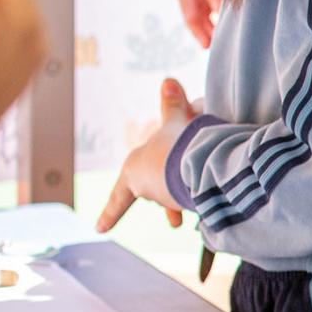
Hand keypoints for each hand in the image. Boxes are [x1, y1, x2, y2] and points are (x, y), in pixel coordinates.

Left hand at [97, 78, 196, 232]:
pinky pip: (193, 205)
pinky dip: (201, 202)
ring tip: (200, 184)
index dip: (110, 213)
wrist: (197, 160)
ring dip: (185, 198)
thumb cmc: (179, 141)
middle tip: (172, 215)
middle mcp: (146, 186)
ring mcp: (166, 197)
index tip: (99, 230)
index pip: (120, 195)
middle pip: (155, 190)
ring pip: (175, 197)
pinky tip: (213, 197)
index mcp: (135, 169)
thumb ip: (173, 105)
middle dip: (164, 198)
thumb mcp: (176, 120)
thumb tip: (168, 80)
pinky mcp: (189, 204)